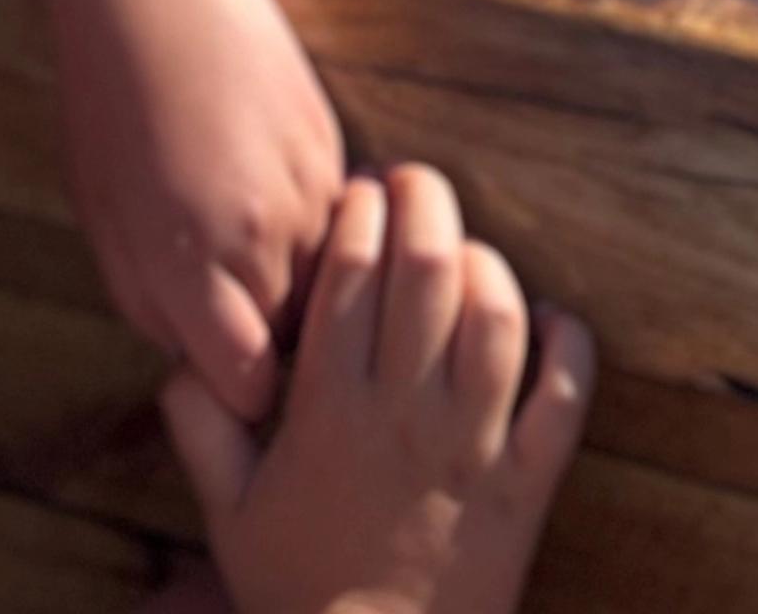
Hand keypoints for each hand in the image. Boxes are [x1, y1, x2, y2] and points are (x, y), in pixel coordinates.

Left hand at [53, 0, 345, 419]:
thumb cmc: (107, 103)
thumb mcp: (104, 215)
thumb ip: (152, 300)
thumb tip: (201, 355)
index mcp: (187, 263)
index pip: (248, 384)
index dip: (238, 391)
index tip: (222, 370)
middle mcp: (259, 236)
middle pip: (295, 339)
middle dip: (267, 334)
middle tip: (228, 297)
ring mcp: (306, 191)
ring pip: (328, 283)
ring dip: (297, 278)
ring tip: (243, 229)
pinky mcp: (332, 149)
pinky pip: (339, 222)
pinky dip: (312, 224)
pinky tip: (262, 179)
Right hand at [159, 167, 594, 613]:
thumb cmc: (298, 591)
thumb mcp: (228, 512)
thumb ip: (200, 426)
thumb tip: (189, 356)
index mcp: (331, 411)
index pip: (349, 274)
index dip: (359, 213)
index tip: (359, 190)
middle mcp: (408, 414)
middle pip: (428, 270)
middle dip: (425, 204)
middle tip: (415, 184)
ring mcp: (476, 446)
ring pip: (499, 317)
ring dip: (488, 263)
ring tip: (467, 247)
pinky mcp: (531, 483)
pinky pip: (567, 396)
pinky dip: (569, 344)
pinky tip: (551, 320)